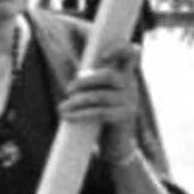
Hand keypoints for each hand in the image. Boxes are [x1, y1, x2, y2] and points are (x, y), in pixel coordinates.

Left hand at [57, 43, 141, 163]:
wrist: (116, 144)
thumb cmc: (104, 114)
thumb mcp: (102, 93)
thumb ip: (94, 81)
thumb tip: (76, 77)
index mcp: (125, 74)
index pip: (130, 54)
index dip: (119, 50)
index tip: (102, 57)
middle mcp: (131, 85)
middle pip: (109, 76)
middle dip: (84, 81)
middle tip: (68, 89)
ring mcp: (130, 101)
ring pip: (101, 96)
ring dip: (77, 101)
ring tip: (62, 107)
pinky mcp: (124, 117)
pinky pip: (100, 112)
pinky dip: (81, 114)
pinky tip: (68, 116)